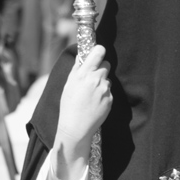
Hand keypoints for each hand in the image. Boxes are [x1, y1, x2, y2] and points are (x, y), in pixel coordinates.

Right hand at [56, 45, 110, 170]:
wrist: (76, 127)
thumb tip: (82, 56)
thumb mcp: (69, 84)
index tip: (98, 52)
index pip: (99, 52)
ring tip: (91, 95)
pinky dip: (104, 95)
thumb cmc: (69, 105)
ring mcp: (105, 90)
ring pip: (107, 79)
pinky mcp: (110, 99)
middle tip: (92, 77)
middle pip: (106, 64)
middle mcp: (96, 79)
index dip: (99, 51)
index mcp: (84, 74)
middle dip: (100, 68)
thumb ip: (77, 69)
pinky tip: (94, 103)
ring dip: (101, 83)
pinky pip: (109, 92)